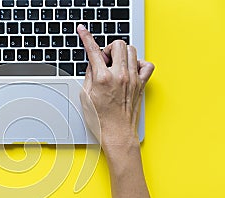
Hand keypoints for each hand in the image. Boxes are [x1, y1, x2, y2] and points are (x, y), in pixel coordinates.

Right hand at [77, 25, 154, 146]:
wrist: (117, 135)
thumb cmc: (101, 121)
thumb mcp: (85, 97)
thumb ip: (89, 76)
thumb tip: (92, 65)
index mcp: (103, 78)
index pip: (93, 51)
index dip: (86, 37)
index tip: (82, 31)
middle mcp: (120, 76)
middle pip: (118, 45)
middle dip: (109, 49)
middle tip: (104, 60)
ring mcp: (133, 79)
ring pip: (131, 51)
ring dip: (121, 54)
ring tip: (115, 66)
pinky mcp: (141, 85)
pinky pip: (146, 65)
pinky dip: (138, 63)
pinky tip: (130, 70)